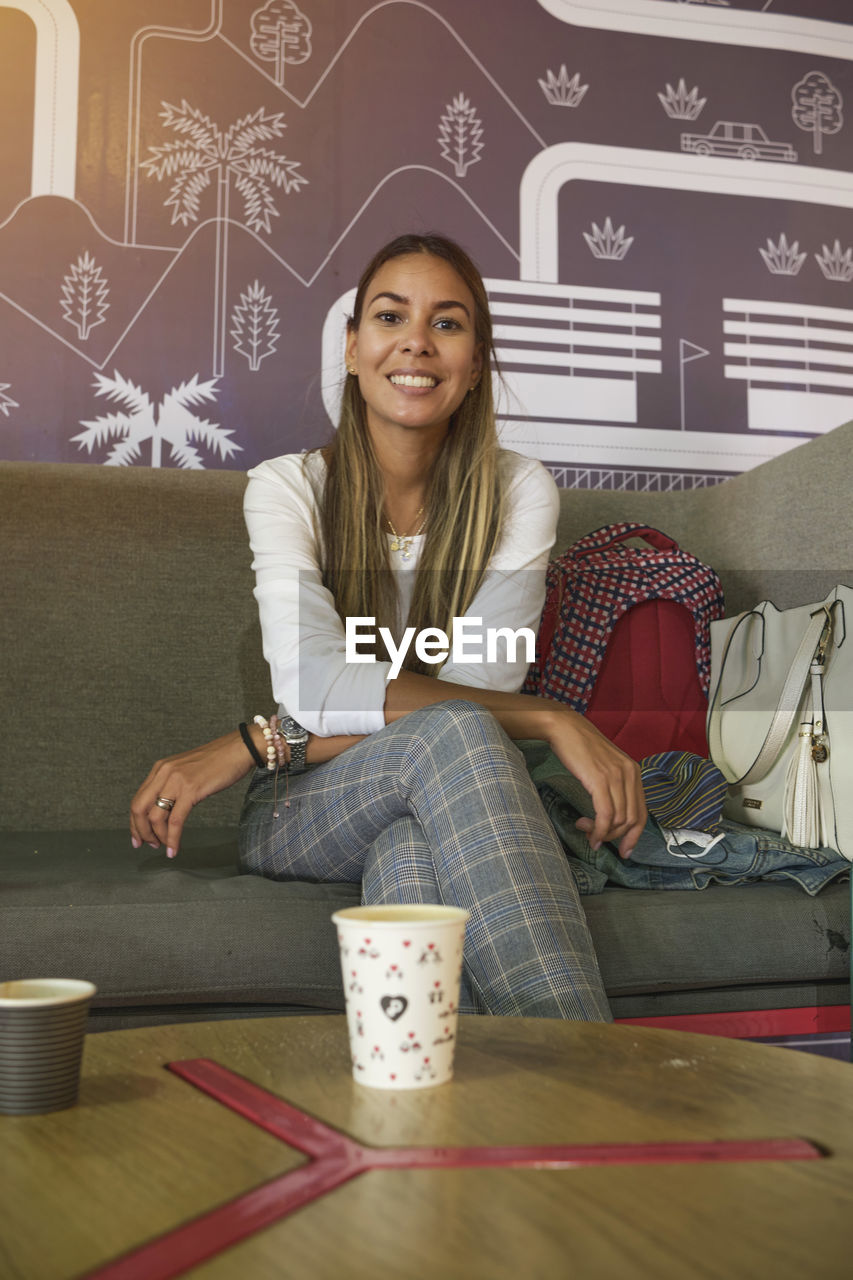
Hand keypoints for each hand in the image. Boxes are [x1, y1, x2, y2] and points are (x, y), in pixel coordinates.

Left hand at [130, 730, 256, 859]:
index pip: (138, 800)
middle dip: (141, 832)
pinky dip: (172, 838)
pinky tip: (174, 849)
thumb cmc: (218, 761)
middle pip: (139, 809)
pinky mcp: (191, 790)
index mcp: (160, 769)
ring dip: (157, 837)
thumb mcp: (186, 770)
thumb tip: (165, 809)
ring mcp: (176, 781)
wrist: (238, 749)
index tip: (139, 838)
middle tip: (149, 845)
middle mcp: (163, 773)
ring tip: (165, 847)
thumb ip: (172, 785)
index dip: (135, 823)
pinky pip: (175, 821)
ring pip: (154, 817)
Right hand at [547, 708, 645, 858]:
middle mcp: (630, 774)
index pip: (642, 813)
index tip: (623, 851)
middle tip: (597, 841)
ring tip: (586, 832)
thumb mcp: (605, 766)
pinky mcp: (600, 779)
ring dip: (602, 833)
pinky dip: (598, 829)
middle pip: (632, 820)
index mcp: (634, 772)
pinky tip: (588, 832)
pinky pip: (605, 814)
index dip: (634, 836)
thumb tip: (612, 816)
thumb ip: (614, 786)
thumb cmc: (580, 748)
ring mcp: (616, 777)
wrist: (565, 727)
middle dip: (616, 838)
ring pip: (619, 820)